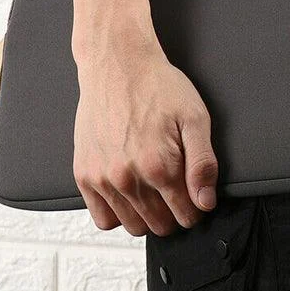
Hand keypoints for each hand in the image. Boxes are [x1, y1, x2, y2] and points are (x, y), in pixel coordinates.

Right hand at [73, 32, 219, 236]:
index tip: (196, 195)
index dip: (197, 207)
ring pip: (133, 226)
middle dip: (175, 214)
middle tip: (177, 191)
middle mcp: (127, 178)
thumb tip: (205, 202)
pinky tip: (130, 194)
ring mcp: (102, 179)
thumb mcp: (195, 119)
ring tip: (155, 192)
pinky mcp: (84, 174)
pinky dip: (118, 213)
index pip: (186, 215)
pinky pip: (102, 218)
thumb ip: (203, 164)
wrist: (118, 65)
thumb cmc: (159, 87)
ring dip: (149, 216)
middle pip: (160, 225)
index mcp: (159, 167)